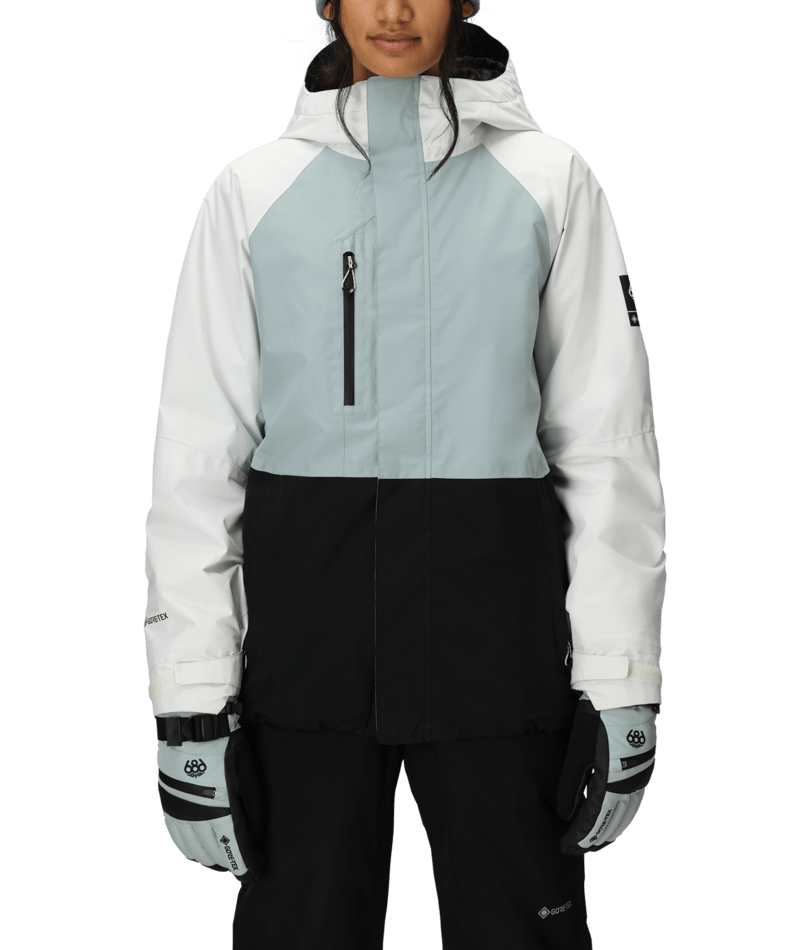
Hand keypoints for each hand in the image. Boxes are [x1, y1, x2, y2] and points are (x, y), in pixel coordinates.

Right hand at [156, 714, 264, 880]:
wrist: (193, 730)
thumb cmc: (227, 752)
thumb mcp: (248, 781)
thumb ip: (251, 814)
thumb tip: (253, 840)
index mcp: (223, 816)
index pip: (236, 855)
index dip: (246, 867)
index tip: (254, 873)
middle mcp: (199, 822)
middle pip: (214, 857)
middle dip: (229, 863)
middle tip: (239, 862)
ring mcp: (181, 816)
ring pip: (194, 853)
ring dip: (208, 859)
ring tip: (220, 858)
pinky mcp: (168, 809)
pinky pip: (177, 841)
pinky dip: (189, 850)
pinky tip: (196, 850)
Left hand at [557, 694, 657, 854]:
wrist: (623, 699)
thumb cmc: (596, 723)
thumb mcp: (577, 753)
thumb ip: (571, 786)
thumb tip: (566, 815)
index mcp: (610, 785)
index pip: (594, 821)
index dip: (579, 837)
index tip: (565, 847)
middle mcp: (629, 788)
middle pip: (612, 824)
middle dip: (595, 839)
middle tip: (578, 849)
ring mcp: (639, 780)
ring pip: (627, 816)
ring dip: (612, 831)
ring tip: (598, 843)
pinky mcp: (644, 772)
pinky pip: (635, 804)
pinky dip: (624, 817)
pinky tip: (618, 820)